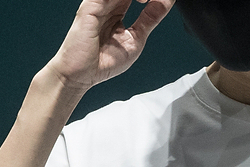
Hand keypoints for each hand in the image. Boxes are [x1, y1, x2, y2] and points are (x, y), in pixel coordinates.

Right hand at [46, 0, 174, 93]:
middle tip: (161, 0)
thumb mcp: (136, 39)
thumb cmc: (103, 62)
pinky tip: (141, 0)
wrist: (82, 75)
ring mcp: (99, 2)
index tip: (167, 0)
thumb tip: (166, 3)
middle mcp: (108, 3)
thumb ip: (149, 19)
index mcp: (117, 10)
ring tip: (148, 0)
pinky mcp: (91, 5)